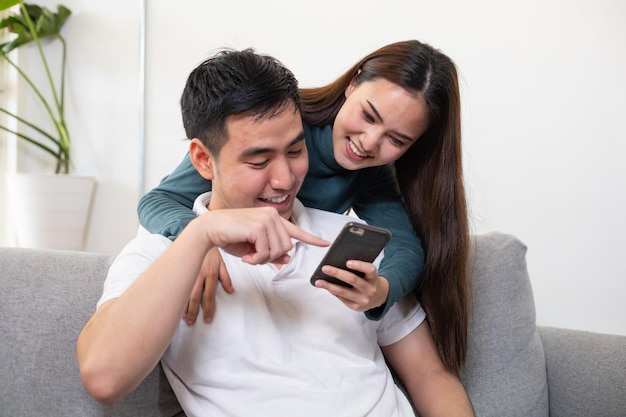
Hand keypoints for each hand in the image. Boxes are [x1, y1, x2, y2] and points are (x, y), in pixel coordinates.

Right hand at [183, 247, 233, 324]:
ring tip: (183, 318)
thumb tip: (231, 291)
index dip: (209, 309)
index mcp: (210, 274)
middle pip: (195, 297)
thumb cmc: (212, 252)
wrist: (199, 236)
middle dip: (193, 312)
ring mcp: (189, 273)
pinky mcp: (182, 270)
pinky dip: (178, 297)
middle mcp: (198, 275)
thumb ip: (226, 278)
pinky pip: (179, 286)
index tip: (208, 319)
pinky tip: (176, 305)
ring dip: (184, 307)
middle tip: (191, 323)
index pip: (209, 295)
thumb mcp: (222, 263)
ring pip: (185, 293)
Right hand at [203, 207, 328, 264]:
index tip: (324, 243)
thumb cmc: (230, 236)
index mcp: (272, 218)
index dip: (311, 238)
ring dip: (263, 259)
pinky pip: (266, 252)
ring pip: (278, 250)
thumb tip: (287, 258)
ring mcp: (267, 219)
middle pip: (287, 247)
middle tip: (254, 258)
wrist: (210, 229)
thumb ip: (271, 251)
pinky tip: (247, 257)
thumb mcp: (254, 247)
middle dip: (271, 258)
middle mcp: (272, 215)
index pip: (296, 230)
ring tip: (250, 256)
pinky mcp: (260, 226)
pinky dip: (256, 259)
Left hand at [314, 260, 388, 310]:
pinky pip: (342, 298)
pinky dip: (333, 291)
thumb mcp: (369, 274)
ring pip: (344, 292)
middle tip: (325, 268)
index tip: (347, 262)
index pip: (369, 270)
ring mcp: (363, 299)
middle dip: (337, 273)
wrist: (379, 297)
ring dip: (329, 286)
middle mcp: (370, 289)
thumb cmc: (369, 281)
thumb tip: (337, 262)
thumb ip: (359, 268)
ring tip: (319, 281)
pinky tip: (325, 287)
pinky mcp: (356, 307)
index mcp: (374, 278)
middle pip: (353, 280)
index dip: (359, 265)